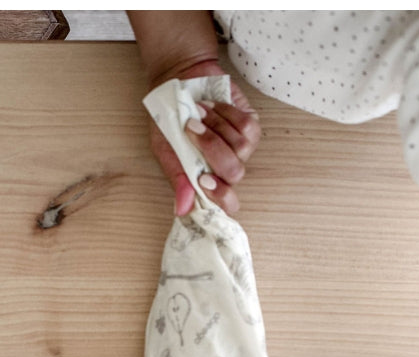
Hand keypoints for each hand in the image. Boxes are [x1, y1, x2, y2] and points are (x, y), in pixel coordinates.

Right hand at [148, 60, 260, 215]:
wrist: (179, 84)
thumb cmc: (170, 120)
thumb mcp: (166, 150)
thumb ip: (178, 178)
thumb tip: (182, 210)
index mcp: (205, 179)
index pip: (224, 202)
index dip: (220, 197)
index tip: (203, 181)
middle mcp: (226, 166)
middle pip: (234, 173)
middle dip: (212, 149)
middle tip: (191, 129)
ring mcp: (242, 146)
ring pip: (241, 147)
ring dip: (216, 126)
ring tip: (198, 113)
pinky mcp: (251, 123)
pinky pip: (247, 125)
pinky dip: (226, 114)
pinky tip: (211, 107)